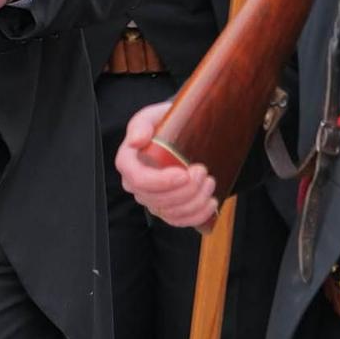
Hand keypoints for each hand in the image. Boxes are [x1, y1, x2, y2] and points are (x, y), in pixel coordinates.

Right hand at [114, 99, 218, 228]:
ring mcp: (152, 200)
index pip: (138, 180)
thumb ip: (141, 125)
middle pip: (158, 199)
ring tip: (210, 182)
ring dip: (195, 201)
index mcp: (128, 163)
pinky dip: (198, 215)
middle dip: (185, 190)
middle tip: (204, 171)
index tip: (184, 173)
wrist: (179, 133)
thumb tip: (136, 140)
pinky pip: (180, 221)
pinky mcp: (168, 210)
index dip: (161, 182)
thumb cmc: (162, 124)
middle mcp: (136, 186)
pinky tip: (211, 202)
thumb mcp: (151, 116)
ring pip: (171, 212)